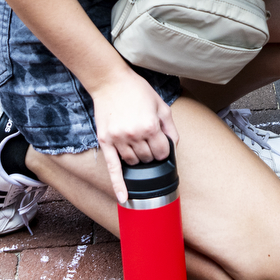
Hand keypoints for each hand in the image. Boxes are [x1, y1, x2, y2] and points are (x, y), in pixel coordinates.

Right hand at [89, 70, 179, 204]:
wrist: (110, 82)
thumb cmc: (137, 91)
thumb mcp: (161, 105)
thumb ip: (170, 127)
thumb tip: (174, 146)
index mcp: (150, 126)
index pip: (163, 152)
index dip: (164, 150)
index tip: (162, 145)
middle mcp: (133, 135)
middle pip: (148, 159)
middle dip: (152, 154)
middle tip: (149, 142)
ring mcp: (118, 140)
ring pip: (133, 163)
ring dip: (138, 160)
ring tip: (138, 146)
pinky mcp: (105, 142)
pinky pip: (112, 168)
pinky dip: (118, 185)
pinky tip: (123, 198)